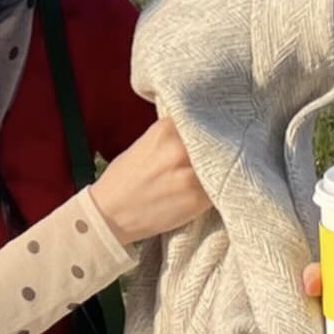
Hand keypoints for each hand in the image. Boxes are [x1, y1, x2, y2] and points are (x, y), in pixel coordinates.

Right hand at [89, 117, 210, 244]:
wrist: (110, 215)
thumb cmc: (124, 179)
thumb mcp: (146, 143)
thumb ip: (174, 136)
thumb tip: (202, 133)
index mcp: (166, 129)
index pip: (203, 118)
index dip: (210, 128)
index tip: (216, 134)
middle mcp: (179, 148)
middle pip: (218, 141)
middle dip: (219, 149)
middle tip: (219, 157)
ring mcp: (190, 174)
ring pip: (223, 166)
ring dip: (222, 170)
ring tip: (214, 176)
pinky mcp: (198, 199)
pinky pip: (220, 189)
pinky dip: (218, 190)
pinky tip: (208, 192)